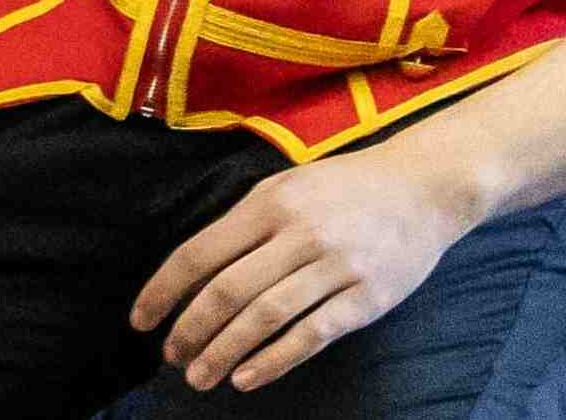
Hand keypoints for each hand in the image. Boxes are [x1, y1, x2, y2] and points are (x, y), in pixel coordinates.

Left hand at [131, 138, 473, 390]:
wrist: (424, 187)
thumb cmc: (343, 188)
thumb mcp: (284, 188)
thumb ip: (243, 225)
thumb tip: (192, 273)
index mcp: (267, 204)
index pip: (198, 253)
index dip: (163, 291)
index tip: (141, 322)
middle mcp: (298, 234)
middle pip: (227, 291)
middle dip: (190, 330)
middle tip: (171, 358)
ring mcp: (335, 267)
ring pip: (266, 317)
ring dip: (225, 352)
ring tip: (199, 376)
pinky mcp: (368, 298)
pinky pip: (313, 334)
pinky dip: (274, 360)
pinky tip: (246, 377)